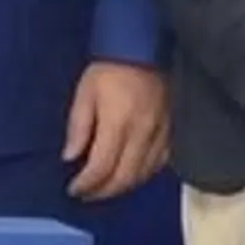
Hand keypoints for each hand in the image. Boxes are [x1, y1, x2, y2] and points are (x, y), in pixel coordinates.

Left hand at [62, 60, 170, 200]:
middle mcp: (143, 134)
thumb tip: (70, 158)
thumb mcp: (85, 92)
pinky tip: (131, 176)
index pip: (101, 167)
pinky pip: (161, 164)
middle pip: (124, 177)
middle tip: (87, 195)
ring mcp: (163, 135)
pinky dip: (144, 175)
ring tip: (105, 189)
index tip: (73, 189)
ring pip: (144, 174)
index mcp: (118, 124)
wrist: (147, 48)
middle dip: (103, 192)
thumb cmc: (110, 68)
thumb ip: (78, 127)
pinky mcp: (175, 132)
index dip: (86, 184)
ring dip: (123, 187)